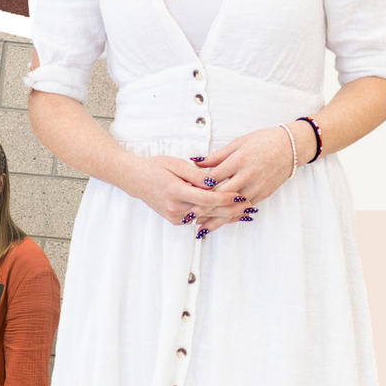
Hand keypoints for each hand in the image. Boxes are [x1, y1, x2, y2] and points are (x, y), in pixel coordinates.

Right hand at [119, 155, 234, 226]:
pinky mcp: (176, 220)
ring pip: (205, 217)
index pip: (206, 199)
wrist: (135, 179)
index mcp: (175, 192)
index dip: (225, 198)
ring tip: (245, 210)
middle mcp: (175, 209)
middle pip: (209, 212)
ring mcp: (175, 217)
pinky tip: (229, 213)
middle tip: (250, 205)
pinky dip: (214, 216)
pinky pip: (199, 219)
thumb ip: (196, 175)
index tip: (240, 195)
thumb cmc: (156, 167)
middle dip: (231, 210)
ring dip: (225, 215)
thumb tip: (214, 181)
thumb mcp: (176, 164)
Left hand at [191, 123, 301, 233]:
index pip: (214, 178)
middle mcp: (248, 175)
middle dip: (204, 208)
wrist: (291, 147)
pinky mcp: (264, 194)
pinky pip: (245, 209)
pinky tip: (221, 223)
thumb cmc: (263, 141)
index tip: (185, 195)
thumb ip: (217, 156)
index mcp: (240, 160)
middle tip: (188, 217)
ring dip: (217, 218)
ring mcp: (257, 187)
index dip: (198, 188)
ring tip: (201, 228)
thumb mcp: (238, 143)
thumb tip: (196, 163)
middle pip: (222, 196)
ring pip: (233, 207)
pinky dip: (232, 216)